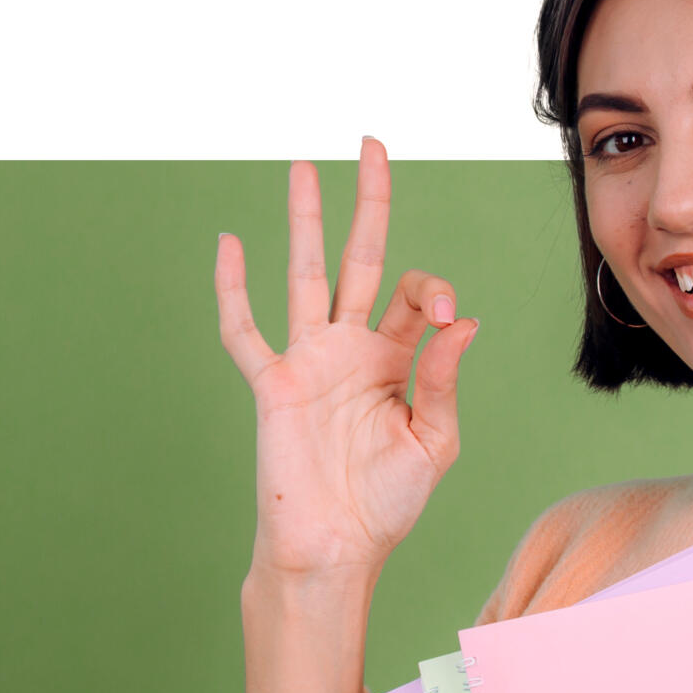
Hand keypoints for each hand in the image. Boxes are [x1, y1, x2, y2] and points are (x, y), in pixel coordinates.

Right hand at [216, 139, 479, 580]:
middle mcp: (351, 349)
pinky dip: (232, 289)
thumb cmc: (387, 504)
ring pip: (304, 273)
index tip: (446, 313)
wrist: (336, 548)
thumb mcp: (433, 442)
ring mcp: (309, 361)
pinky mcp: (273, 385)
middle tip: (371, 144)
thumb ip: (442, 380)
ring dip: (304, 220)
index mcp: (396, 359)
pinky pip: (245, 330)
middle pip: (359, 258)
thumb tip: (462, 321)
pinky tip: (229, 244)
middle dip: (368, 202)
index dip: (433, 290)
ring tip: (304, 166)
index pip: (416, 295)